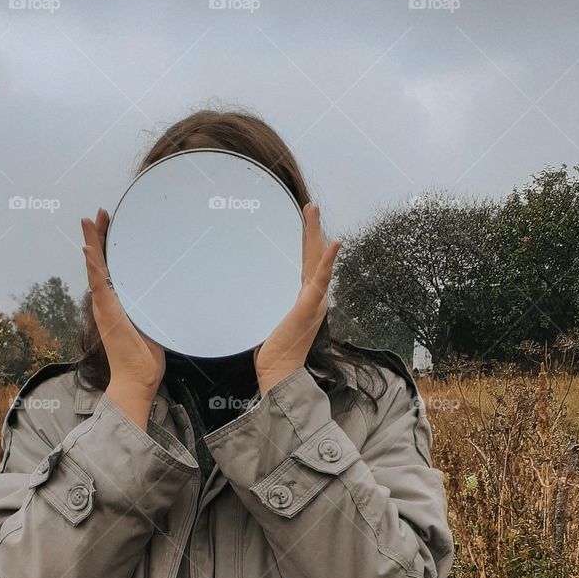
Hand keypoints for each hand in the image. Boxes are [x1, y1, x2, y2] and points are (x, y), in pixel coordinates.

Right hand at [81, 208, 164, 428]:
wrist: (137, 377)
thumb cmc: (146, 355)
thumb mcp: (153, 321)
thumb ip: (155, 305)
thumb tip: (173, 292)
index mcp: (118, 300)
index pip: (111, 266)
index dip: (109, 244)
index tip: (110, 222)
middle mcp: (108, 300)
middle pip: (99, 261)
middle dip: (98, 235)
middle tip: (97, 212)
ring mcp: (105, 305)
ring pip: (95, 268)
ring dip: (91, 243)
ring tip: (88, 222)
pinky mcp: (107, 311)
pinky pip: (98, 284)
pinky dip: (92, 266)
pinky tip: (88, 250)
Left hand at [253, 202, 339, 394]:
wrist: (279, 372)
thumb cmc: (272, 351)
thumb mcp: (266, 318)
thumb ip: (263, 302)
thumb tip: (245, 290)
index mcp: (304, 299)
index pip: (306, 264)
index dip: (307, 242)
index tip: (304, 221)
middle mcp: (313, 297)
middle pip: (314, 256)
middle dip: (313, 230)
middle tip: (311, 206)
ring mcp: (314, 301)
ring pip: (317, 261)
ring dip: (317, 235)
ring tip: (314, 213)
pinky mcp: (309, 307)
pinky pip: (320, 280)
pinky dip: (328, 262)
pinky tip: (333, 244)